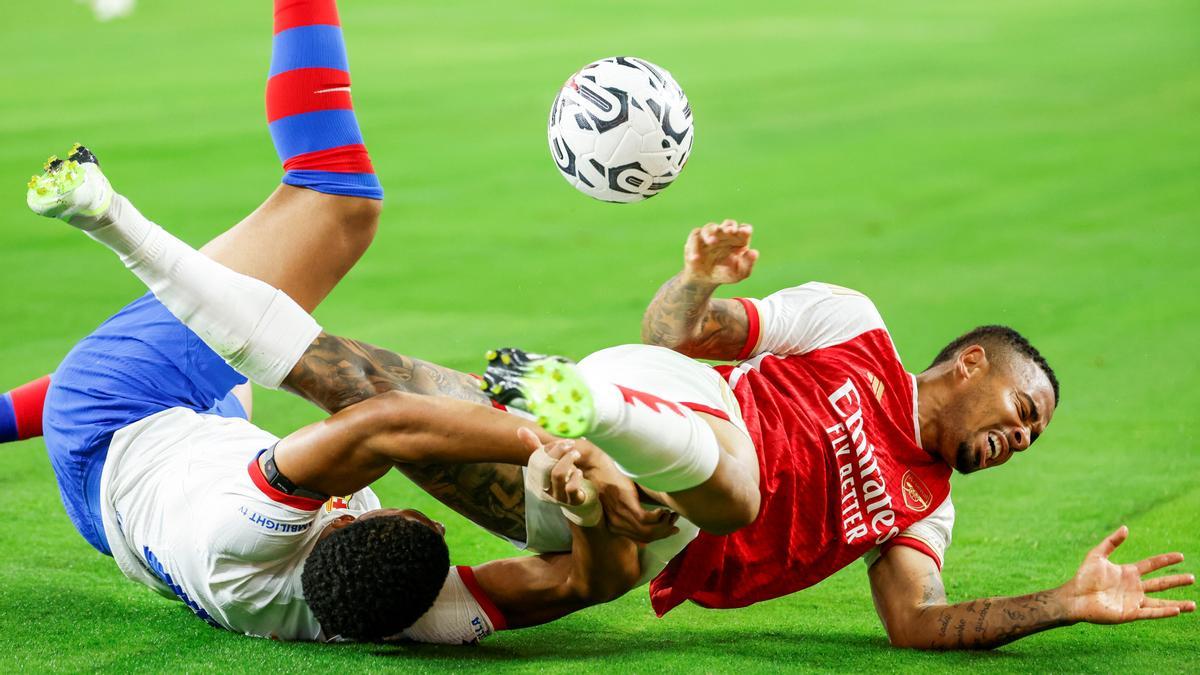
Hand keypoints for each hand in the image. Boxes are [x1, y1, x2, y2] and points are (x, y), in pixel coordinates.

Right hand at [541, 436, 587, 505]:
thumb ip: (536, 447)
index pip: (536, 460)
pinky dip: (576, 476)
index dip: (549, 448)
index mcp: (535, 478)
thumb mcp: (550, 462)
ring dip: (568, 460)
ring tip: (576, 455)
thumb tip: (520, 429)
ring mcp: (557, 496)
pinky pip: (571, 487)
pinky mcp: (571, 501)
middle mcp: (543, 489)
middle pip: (544, 466)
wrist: (579, 499)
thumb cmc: (562, 477)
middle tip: (571, 444)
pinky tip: (579, 472)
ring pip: (557, 474)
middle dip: (558, 451)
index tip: (563, 442)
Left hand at [574, 440, 679, 542]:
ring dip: (664, 524)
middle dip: (664, 531)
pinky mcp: (627, 506)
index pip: (641, 539)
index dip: (659, 536)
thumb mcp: (619, 502)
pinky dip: (658, 517)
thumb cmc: (611, 480)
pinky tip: (663, 510)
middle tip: (675, 523)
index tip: (671, 529)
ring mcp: (621, 517)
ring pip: (648, 531)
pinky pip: (647, 520)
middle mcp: (617, 525)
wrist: (597, 467)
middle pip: (647, 537)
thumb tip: (650, 518)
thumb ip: (630, 512)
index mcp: (615, 526)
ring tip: (671, 514)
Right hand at [682, 220, 758, 285]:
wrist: (705, 279)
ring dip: (711, 233)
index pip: (744, 229)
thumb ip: (748, 264)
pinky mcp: (696, 239)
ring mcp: (710, 235)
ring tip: (712, 242)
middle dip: (729, 227)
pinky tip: (696, 258)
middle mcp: (725, 234)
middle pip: (728, 225)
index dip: (744, 230)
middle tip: (730, 231)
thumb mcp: (739, 273)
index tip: (745, 233)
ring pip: (710, 227)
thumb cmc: (725, 273)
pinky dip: (694, 246)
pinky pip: (695, 237)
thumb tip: (755, 252)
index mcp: (739, 239)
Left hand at [1062, 526, 1194, 623]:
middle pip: (1161, 583)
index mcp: (1128, 573)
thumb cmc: (1084, 577)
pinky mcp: (1130, 613)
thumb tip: (1126, 528)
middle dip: (1176, 581)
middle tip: (1192, 578)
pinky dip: (1164, 612)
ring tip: (1194, 605)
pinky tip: (1177, 610)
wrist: (1075, 596)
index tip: (1181, 555)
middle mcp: (1134, 587)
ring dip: (1177, 603)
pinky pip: (1151, 612)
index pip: (1152, 565)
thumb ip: (1111, 542)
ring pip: (1160, 602)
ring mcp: (1133, 601)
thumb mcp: (1097, 555)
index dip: (1165, 560)